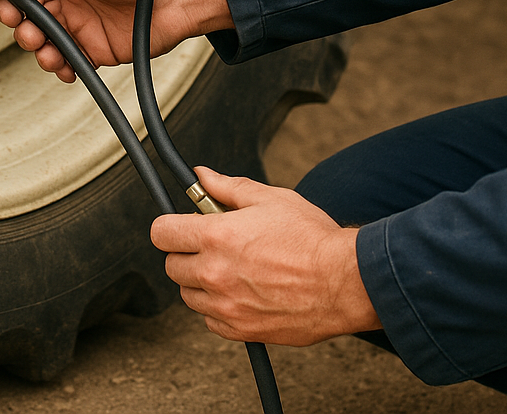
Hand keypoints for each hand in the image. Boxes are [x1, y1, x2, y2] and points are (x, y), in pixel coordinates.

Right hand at [0, 0, 231, 81]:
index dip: (15, 3)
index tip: (10, 11)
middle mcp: (70, 2)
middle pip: (32, 21)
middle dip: (24, 30)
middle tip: (29, 33)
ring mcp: (82, 27)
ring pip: (47, 45)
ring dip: (40, 51)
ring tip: (47, 52)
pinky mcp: (96, 50)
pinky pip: (70, 63)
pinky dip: (62, 68)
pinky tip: (63, 66)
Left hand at [150, 167, 380, 345]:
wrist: (344, 283)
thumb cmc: (312, 239)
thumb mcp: (270, 198)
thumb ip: (228, 187)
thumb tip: (201, 176)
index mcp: (217, 236)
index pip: (161, 233)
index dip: (170, 226)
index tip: (181, 225)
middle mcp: (215, 273)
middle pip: (172, 265)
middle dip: (186, 252)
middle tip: (212, 245)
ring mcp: (226, 306)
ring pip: (188, 295)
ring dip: (200, 282)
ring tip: (231, 268)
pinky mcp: (241, 330)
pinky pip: (210, 320)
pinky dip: (218, 308)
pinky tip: (241, 292)